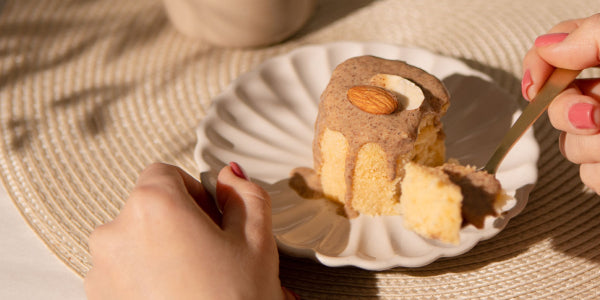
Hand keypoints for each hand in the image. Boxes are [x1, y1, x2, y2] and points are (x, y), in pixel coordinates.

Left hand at [84, 162, 294, 299]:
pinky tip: (176, 293)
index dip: (194, 190)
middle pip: (148, 206)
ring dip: (160, 248)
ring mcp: (101, 269)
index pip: (165, 172)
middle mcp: (116, 232)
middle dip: (178, 220)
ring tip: (194, 277)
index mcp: (153, 206)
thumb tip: (230, 175)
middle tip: (209, 250)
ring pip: (134, 240)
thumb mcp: (256, 238)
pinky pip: (122, 271)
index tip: (212, 216)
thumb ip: (245, 192)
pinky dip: (144, 275)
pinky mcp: (98, 298)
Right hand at [522, 14, 599, 192]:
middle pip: (552, 105)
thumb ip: (595, 35)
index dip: (539, 66)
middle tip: (596, 115)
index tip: (537, 85)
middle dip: (566, 114)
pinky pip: (590, 178)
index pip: (556, 52)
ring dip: (594, 149)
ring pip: (570, 147)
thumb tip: (549, 48)